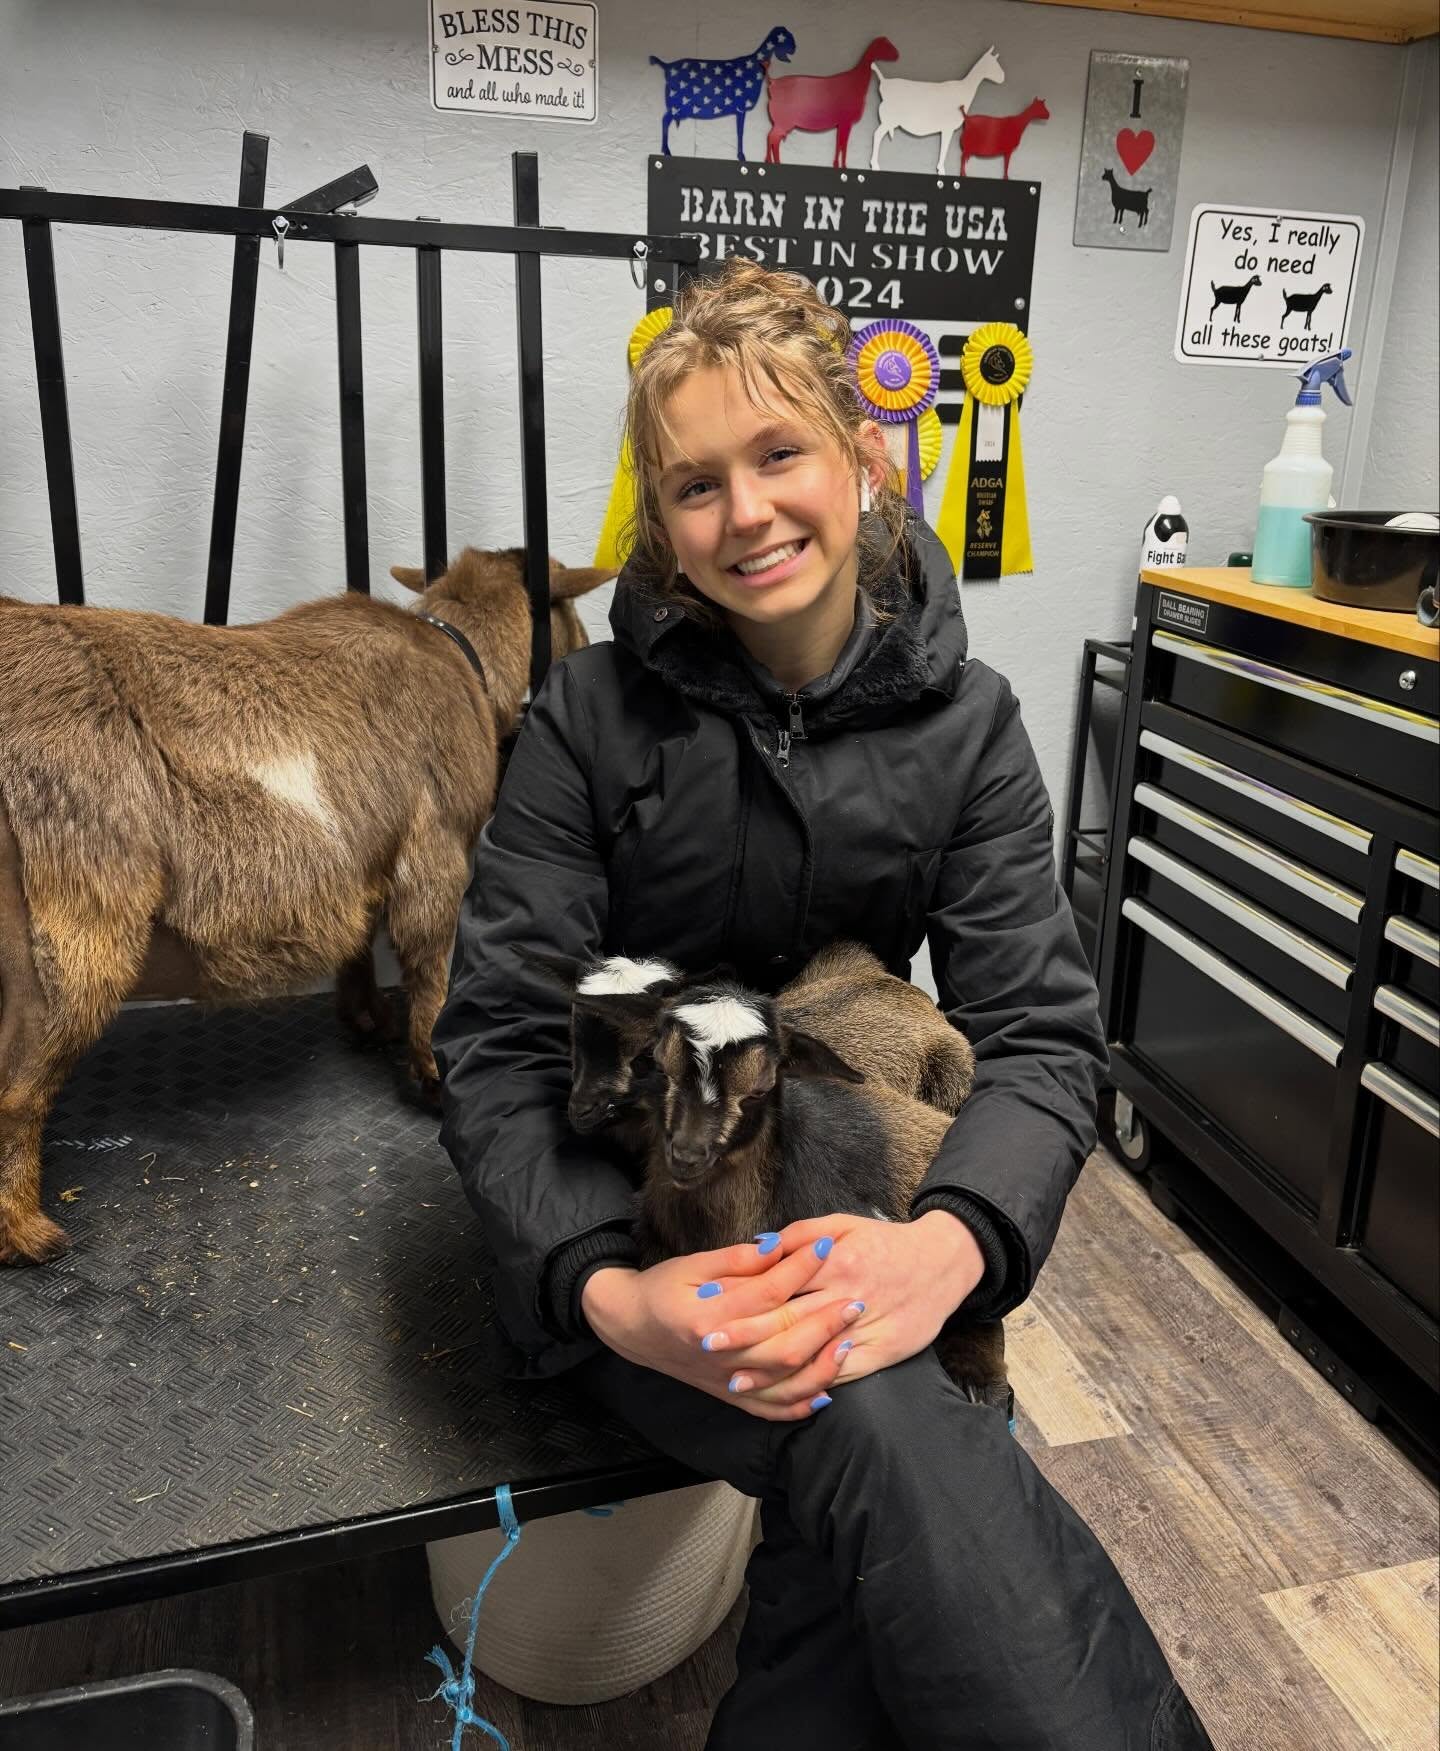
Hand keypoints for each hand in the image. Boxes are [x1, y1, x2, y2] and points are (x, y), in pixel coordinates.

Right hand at [580, 1236, 866, 1421]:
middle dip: (824, 1318)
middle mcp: (720, 1355)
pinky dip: (801, 1404)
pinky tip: (826, 1392)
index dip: (799, 1269)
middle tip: (855, 1297)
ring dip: (822, 1362)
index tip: (825, 1247)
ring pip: (784, 1381)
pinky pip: (771, 1410)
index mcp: (708, 1317)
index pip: (767, 1293)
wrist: (631, 1327)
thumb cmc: (662, 1289)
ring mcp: (726, 1381)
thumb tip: (778, 1245)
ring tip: (848, 1338)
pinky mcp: (730, 1396)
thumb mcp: (693, 1264)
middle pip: (784, 1341)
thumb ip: (737, 1259)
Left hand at [725, 1211, 984, 1396]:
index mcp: (837, 1260)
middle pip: (789, 1321)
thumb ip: (801, 1235)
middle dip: (746, 1336)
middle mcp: (849, 1294)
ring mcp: (867, 1327)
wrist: (942, 1262)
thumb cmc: (885, 1241)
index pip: (781, 1283)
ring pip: (811, 1354)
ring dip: (771, 1370)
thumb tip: (759, 1247)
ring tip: (733, 1379)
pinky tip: (783, 1391)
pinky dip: (810, 1384)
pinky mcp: (884, 1352)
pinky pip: (843, 1374)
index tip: (707, 1306)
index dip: (742, 1297)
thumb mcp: (844, 1223)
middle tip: (708, 1347)